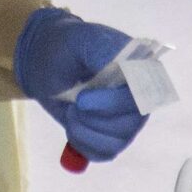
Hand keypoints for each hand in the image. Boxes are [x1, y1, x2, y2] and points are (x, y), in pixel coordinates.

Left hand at [14, 8, 146, 163]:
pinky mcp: (113, 137)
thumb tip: (123, 69)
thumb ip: (104, 52)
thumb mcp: (82, 39)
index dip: (113, 102)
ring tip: (71, 111)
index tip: (82, 100)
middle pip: (132, 122)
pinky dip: (83, 143)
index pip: (144, 93)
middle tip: (73, 104)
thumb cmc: (66, 46)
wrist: (47, 62)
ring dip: (86, 131)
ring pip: (118, 141)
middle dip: (94, 117)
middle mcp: (140, 95)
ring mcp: (128, 119)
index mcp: (141, 66)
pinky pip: (105, 153)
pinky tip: (74, 124)